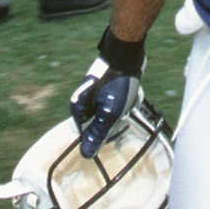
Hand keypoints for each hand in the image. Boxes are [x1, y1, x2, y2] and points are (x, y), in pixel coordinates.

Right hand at [69, 28, 143, 157]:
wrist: (125, 53)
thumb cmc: (117, 83)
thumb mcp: (109, 114)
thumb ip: (97, 135)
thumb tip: (86, 154)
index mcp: (78, 108)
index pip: (88, 135)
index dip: (104, 135)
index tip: (117, 126)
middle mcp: (81, 101)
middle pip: (99, 124)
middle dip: (114, 120)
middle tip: (124, 110)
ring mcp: (92, 93)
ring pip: (109, 113)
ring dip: (122, 110)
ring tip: (129, 99)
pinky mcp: (103, 87)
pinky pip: (114, 102)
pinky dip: (124, 101)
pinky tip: (131, 94)